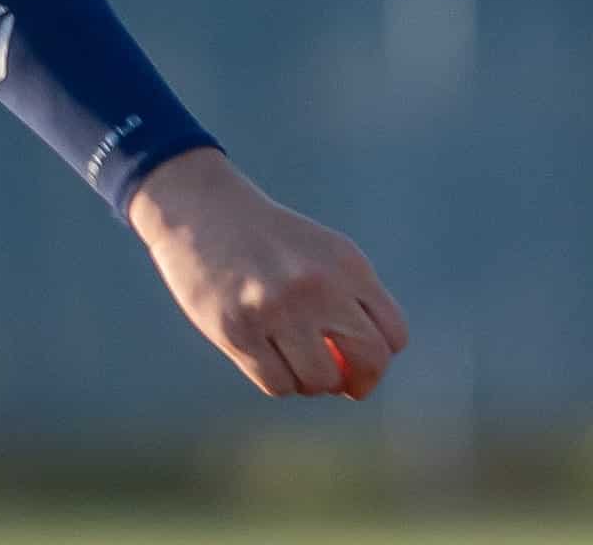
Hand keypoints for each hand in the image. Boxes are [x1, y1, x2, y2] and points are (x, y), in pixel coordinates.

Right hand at [127, 147, 408, 399]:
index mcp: (346, 262)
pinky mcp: (238, 329)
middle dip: (358, 381)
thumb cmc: (266, 238)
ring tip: (289, 356)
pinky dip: (276, 379)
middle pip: (370, 361)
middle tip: (338, 379)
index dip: (379, 355)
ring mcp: (277, 308)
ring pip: (321, 381)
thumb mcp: (319, 252)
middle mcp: (318, 284)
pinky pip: (278, 385)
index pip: (393, 335)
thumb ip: (350, 302)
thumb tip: (360, 377)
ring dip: (309, 381)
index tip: (354, 354)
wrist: (199, 206)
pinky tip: (261, 351)